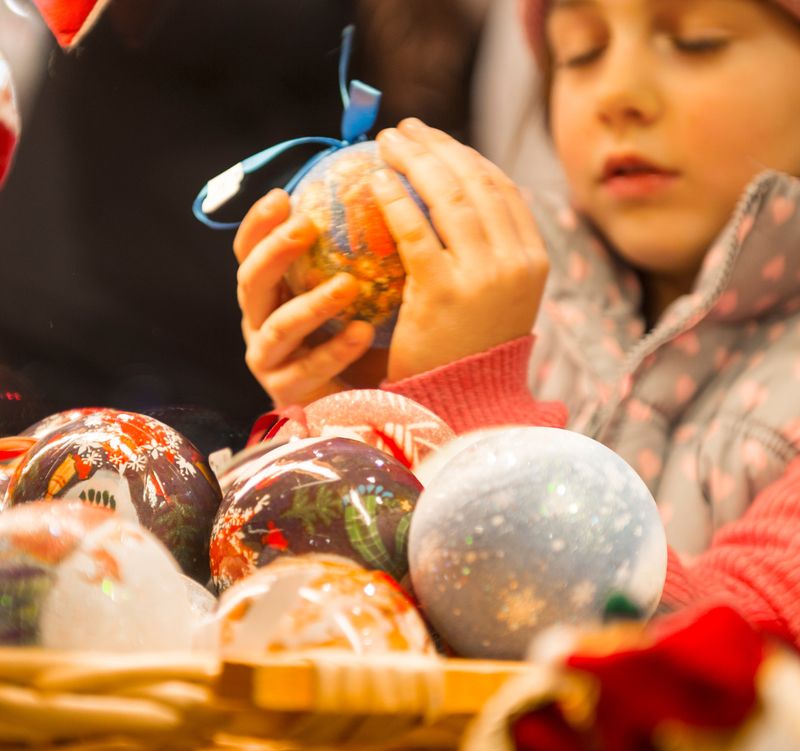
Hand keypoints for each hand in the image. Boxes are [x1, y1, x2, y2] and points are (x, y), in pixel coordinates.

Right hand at [235, 189, 374, 406]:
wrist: (354, 403)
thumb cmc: (353, 338)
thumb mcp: (347, 292)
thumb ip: (346, 257)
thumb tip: (375, 200)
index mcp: (267, 295)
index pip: (249, 253)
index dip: (259, 224)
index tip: (282, 195)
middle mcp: (258, 324)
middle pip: (252, 282)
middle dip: (276, 251)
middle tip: (307, 225)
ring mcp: (267, 360)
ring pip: (280, 326)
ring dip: (313, 303)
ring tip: (348, 285)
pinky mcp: (286, 393)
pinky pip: (310, 368)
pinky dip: (336, 350)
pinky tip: (363, 332)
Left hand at [371, 118, 548, 381]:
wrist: (463, 408)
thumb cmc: (470, 354)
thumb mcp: (497, 301)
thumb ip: (488, 254)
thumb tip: (453, 205)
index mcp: (533, 260)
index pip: (502, 190)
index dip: (467, 156)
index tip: (436, 140)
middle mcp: (515, 263)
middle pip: (477, 183)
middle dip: (439, 147)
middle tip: (405, 129)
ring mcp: (482, 277)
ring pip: (449, 198)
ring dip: (416, 160)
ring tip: (387, 142)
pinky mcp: (442, 293)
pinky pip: (415, 231)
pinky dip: (394, 200)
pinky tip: (375, 181)